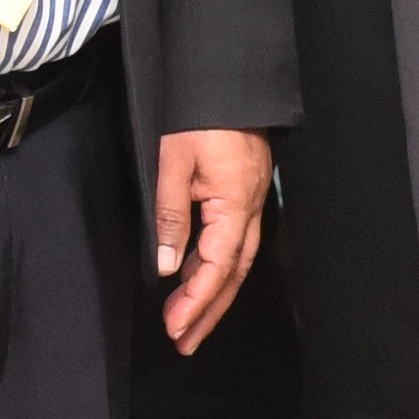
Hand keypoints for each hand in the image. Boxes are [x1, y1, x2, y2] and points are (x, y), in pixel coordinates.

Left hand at [154, 131, 274, 352]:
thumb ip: (170, 216)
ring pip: (236, 259)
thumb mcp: (172, 162)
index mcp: (235, 205)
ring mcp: (250, 199)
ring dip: (213, 292)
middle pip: (233, 274)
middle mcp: (250, 208)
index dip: (196, 303)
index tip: (175, 329)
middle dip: (209, 311)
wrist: (226, 76)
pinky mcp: (243, 190)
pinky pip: (234, 239)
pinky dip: (216, 265)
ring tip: (188, 319)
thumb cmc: (199, 113)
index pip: (217, 268)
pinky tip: (197, 275)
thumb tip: (168, 267)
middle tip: (185, 342)